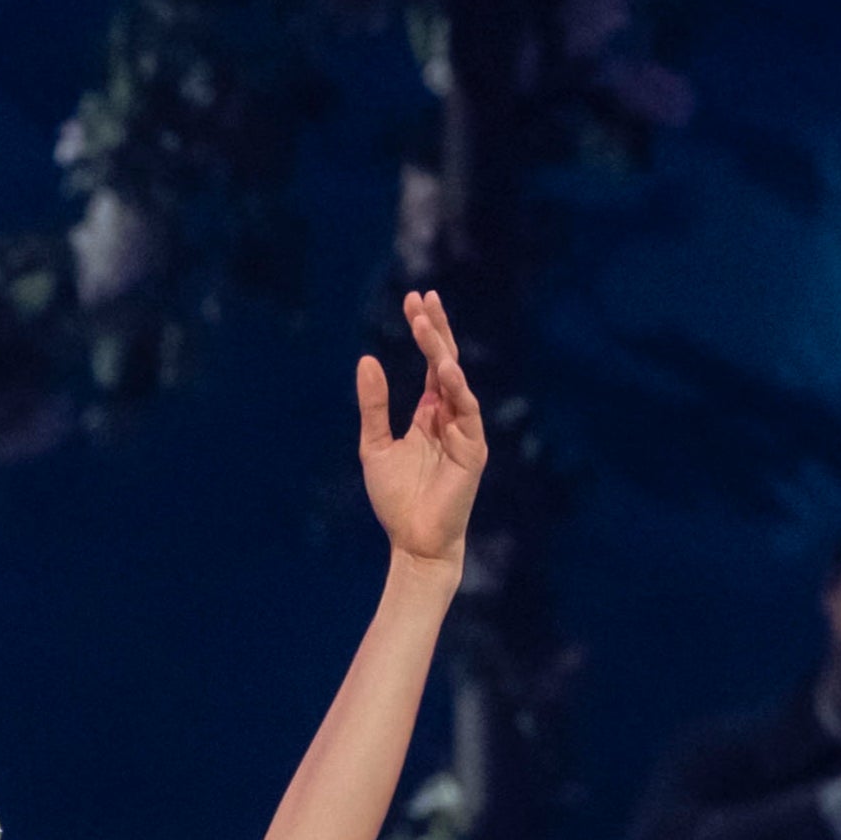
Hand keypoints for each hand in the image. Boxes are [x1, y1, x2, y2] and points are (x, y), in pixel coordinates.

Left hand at [355, 289, 486, 569]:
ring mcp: (465, 431)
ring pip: (458, 382)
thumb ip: (374, 405)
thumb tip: (367, 360)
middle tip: (423, 298)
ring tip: (427, 325)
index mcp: (431, 413)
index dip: (425, 332)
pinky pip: (468, 414)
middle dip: (436, 330)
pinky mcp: (473, 451)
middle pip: (448, 363)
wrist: (413, 540)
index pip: (433, 364)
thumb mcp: (375, 445)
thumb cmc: (396, 498)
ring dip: (443, 353)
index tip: (414, 300)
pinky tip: (447, 370)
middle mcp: (452, 416)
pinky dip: (458, 391)